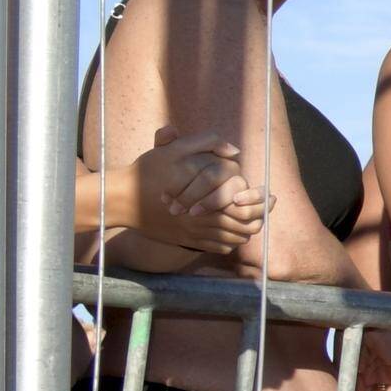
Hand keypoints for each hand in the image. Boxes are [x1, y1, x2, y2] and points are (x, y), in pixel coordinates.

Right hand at [134, 130, 263, 260]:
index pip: (245, 203)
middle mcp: (203, 217)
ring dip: (247, 229)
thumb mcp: (172, 150)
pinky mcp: (188, 242)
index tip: (270, 196)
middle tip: (266, 208)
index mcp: (206, 195)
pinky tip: (232, 230)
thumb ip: (204, 143)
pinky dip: (231, 241)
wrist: (120, 200)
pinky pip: (220, 247)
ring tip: (252, 218)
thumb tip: (234, 150)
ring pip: (235, 237)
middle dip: (260, 216)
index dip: (261, 201)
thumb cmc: (146, 172)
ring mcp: (195, 232)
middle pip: (246, 223)